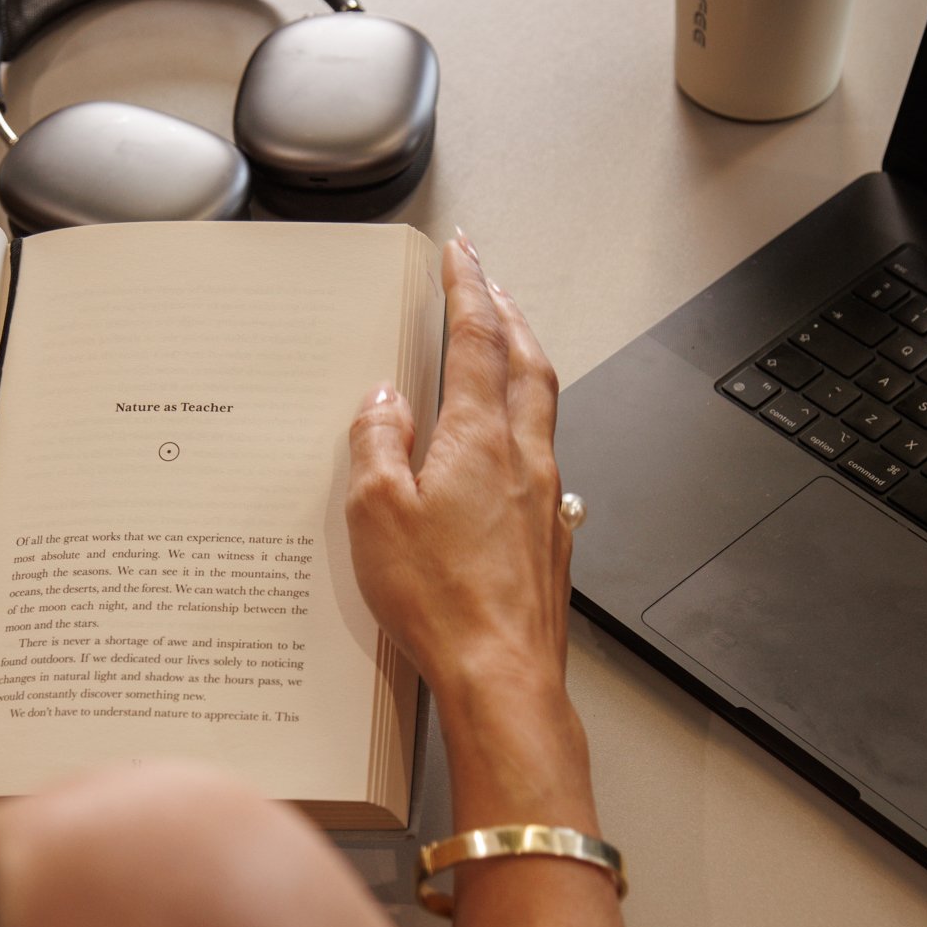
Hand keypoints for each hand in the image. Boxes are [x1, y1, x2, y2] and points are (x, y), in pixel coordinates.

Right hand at [347, 236, 573, 713]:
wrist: (501, 672)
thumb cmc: (442, 602)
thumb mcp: (377, 513)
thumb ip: (376, 444)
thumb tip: (381, 401)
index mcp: (480, 438)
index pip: (477, 339)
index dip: (468, 288)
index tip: (462, 254)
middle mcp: (524, 458)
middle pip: (527, 361)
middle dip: (507, 313)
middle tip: (490, 283)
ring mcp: (545, 497)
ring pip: (543, 407)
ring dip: (525, 363)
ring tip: (508, 346)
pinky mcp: (549, 537)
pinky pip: (546, 461)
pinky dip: (532, 430)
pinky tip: (525, 449)